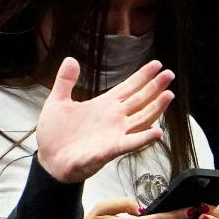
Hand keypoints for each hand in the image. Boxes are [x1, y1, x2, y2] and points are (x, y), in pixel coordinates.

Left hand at [37, 59, 174, 183]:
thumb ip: (65, 81)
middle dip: (155, 87)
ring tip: (168, 95)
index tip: (157, 64)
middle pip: (140, 99)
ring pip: (141, 119)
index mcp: (103, 105)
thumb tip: (71, 59)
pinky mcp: (110, 149)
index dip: (142, 76)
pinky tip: (157, 132)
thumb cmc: (55, 134)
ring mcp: (115, 133)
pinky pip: (131, 143)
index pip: (128, 87)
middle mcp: (113, 118)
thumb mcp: (57, 102)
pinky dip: (144, 138)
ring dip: (155, 108)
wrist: (48, 160)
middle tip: (169, 74)